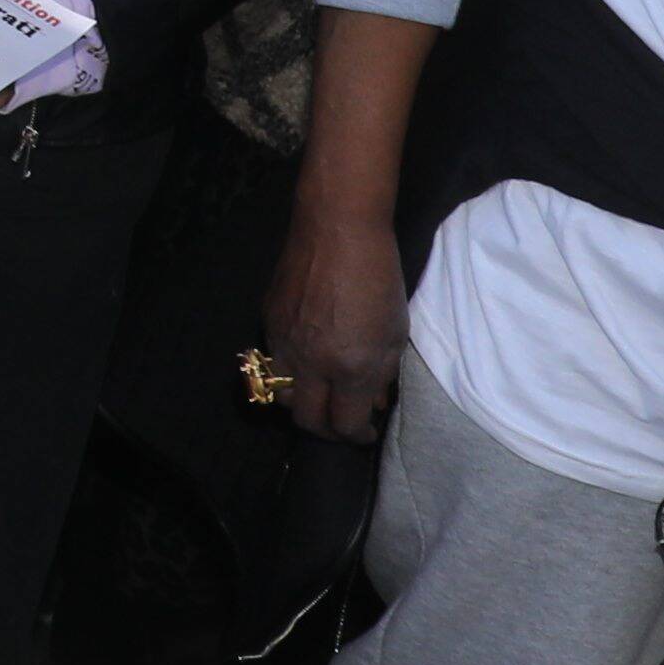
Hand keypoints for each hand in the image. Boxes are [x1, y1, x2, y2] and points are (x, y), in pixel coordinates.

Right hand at [265, 199, 408, 440]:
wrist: (337, 229)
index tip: (368, 431)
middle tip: (343, 426)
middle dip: (328, 432)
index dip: (358, 435)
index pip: (346, 423)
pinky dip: (291, 373)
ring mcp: (283, 343)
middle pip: (308, 421)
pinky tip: (309, 360)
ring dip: (304, 406)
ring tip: (322, 397)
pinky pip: (274, 363)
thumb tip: (372, 401)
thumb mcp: (395, 332)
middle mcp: (310, 363)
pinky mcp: (268, 323)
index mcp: (350, 366)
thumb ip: (382, 374)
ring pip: (283, 397)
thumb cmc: (378, 277)